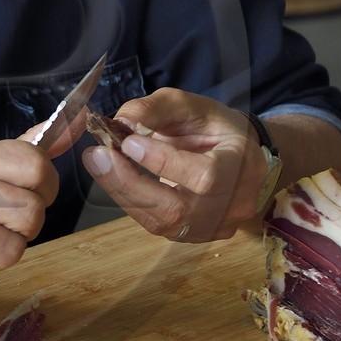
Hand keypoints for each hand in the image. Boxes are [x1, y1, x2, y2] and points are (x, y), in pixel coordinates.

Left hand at [81, 88, 268, 242]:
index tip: (128, 142)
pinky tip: (113, 178)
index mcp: (243, 166)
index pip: (205, 177)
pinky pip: (157, 225)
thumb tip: (121, 121)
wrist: (231, 155)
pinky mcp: (193, 235)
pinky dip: (130, 201)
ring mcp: (215, 226)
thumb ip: (156, 109)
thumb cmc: (212, 127)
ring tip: (98, 163)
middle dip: (130, 182)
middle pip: (178, 209)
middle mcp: (234, 205)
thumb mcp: (189, 105)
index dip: (164, 164)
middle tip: (97, 155)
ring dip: (123, 192)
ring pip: (162, 222)